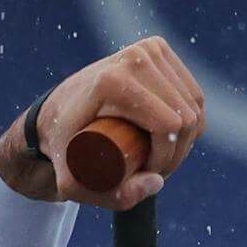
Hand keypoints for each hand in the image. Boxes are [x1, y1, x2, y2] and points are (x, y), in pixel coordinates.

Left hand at [0, 37, 205, 209]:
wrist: (53, 114)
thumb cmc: (61, 150)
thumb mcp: (73, 184)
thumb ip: (112, 197)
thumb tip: (157, 182)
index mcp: (114, 82)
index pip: (168, 124)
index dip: (167, 157)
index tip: (146, 174)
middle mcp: (134, 58)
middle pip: (185, 115)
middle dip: (178, 151)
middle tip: (153, 170)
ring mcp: (148, 49)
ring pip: (193, 104)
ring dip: (186, 137)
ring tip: (161, 155)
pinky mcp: (157, 49)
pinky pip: (192, 91)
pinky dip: (191, 117)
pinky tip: (174, 135)